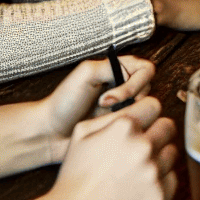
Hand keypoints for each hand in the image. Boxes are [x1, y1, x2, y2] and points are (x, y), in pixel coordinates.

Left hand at [39, 56, 155, 157]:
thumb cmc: (63, 103)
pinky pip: (138, 124)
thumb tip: (132, 75)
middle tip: (105, 106)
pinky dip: (125, 127)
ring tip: (104, 118)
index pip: (145, 69)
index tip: (111, 95)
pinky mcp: (122, 125)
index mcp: (116, 69)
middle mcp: (123, 85)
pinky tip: (107, 128)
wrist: (51, 132)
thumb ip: (111, 67)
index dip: (134, 83)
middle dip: (130, 99)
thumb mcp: (85, 74)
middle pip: (149, 88)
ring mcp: (124, 106)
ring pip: (145, 107)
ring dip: (127, 114)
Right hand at [46, 98, 177, 199]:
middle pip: (169, 127)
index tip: (143, 124)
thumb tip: (134, 107)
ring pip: (172, 153)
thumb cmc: (74, 178)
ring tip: (136, 172)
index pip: (154, 106)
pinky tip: (138, 189)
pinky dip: (159, 182)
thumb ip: (111, 116)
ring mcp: (154, 173)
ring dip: (159, 158)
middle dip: (157, 134)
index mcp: (124, 127)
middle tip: (141, 149)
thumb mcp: (81, 133)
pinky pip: (171, 180)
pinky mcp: (161, 197)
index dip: (147, 115)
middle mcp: (143, 147)